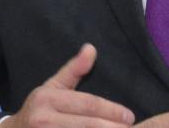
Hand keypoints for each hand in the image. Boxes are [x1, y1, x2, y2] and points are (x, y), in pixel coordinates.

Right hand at [0, 43, 135, 127]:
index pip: (87, 104)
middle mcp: (44, 120)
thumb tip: (91, 48)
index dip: (111, 110)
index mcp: (47, 99)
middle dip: (112, 127)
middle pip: (87, 125)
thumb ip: (73, 70)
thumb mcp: (52, 87)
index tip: (130, 116)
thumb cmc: (38, 109)